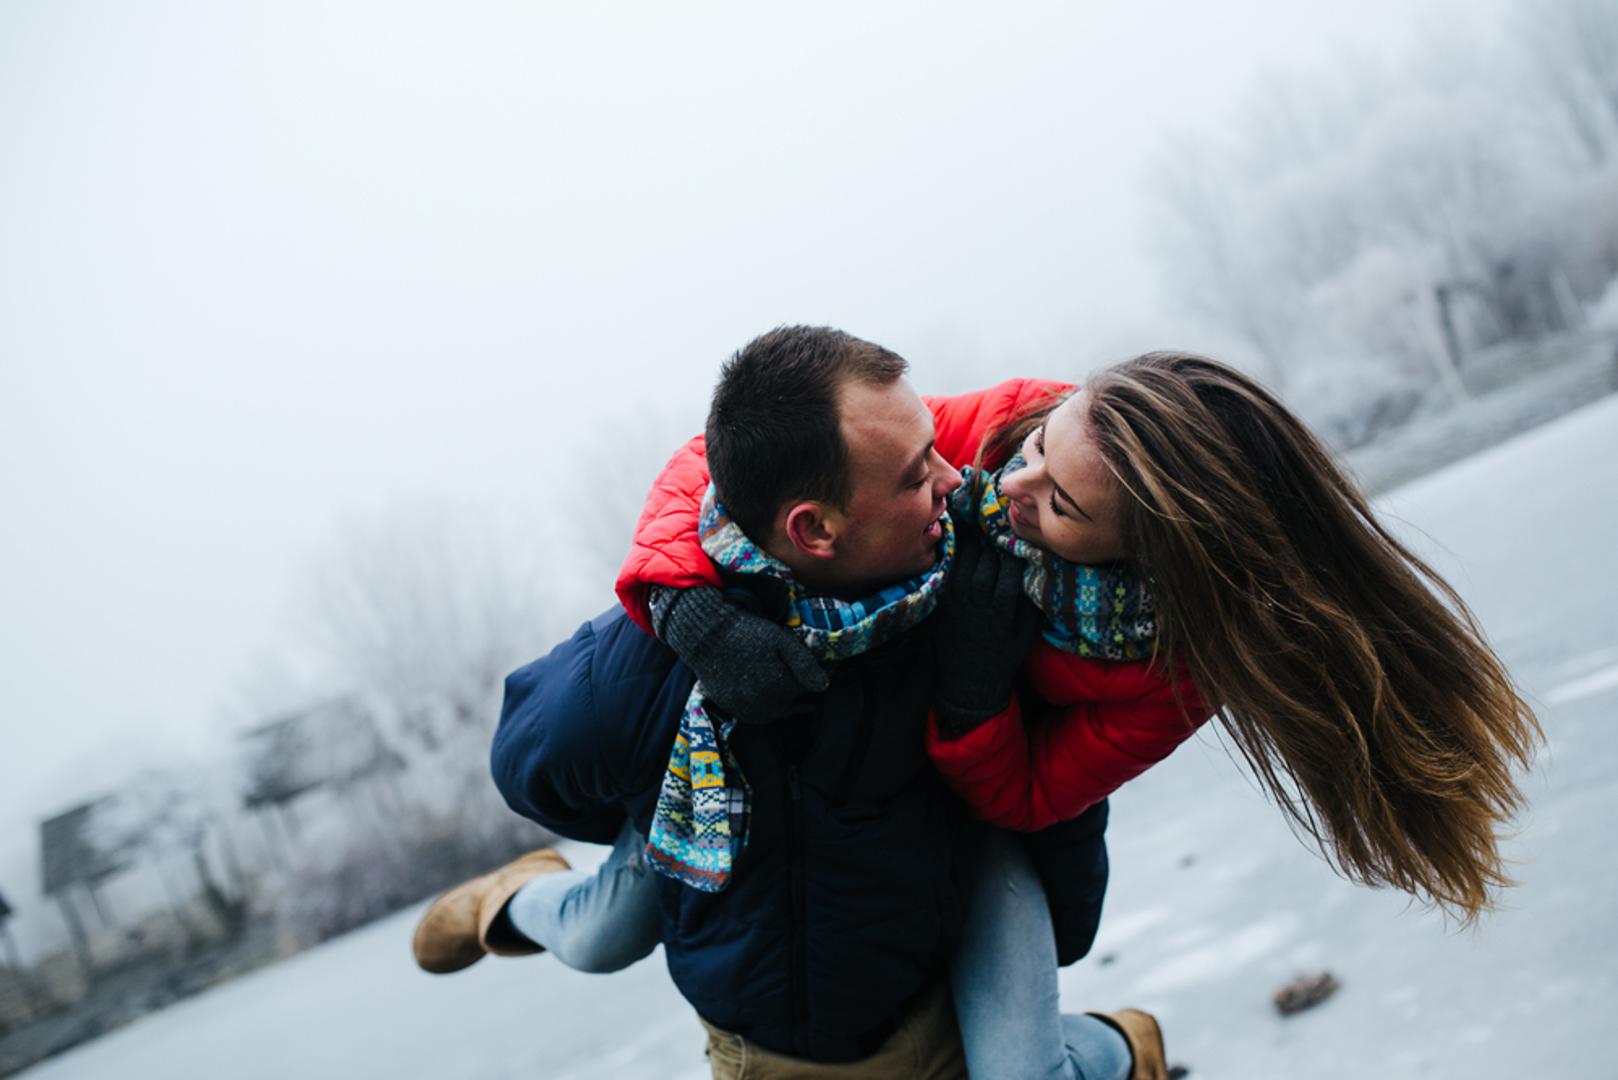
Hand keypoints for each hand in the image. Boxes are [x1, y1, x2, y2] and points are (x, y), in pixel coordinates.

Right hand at [653, 587, 828, 721]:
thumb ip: (804, 664)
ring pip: (774, 713)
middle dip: (799, 693)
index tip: (821, 670)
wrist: (707, 636)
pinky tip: (766, 698)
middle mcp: (766, 702)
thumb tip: (824, 686)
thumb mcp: (782, 641)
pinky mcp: (732, 707)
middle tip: (802, 682)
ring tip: (786, 692)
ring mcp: (747, 707)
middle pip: (792, 703)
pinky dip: (764, 710)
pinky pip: (755, 716)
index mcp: (782, 685)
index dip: (815, 678)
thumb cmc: (748, 633)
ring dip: (783, 704)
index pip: (808, 688)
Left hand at [932, 517, 1038, 735]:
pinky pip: (949, 564)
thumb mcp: (1026, 633)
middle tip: (1001, 513)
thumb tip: (1040, 565)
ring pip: (965, 558)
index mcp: (1000, 612)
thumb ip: (1031, 600)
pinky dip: (956, 546)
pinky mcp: (942, 596)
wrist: (968, 680)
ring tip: (982, 514)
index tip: (1021, 530)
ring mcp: (955, 598)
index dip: (1015, 548)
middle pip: (986, 560)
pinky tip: (963, 530)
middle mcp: (975, 602)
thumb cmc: (1004, 655)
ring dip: (974, 536)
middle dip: (995, 537)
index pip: (1009, 570)